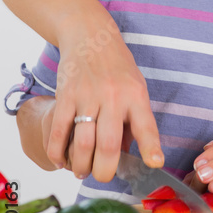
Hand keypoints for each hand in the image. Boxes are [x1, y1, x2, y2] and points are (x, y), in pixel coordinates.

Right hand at [45, 18, 162, 181]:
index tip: (154, 164)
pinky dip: (58, 151)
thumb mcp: (136, 87)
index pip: (146, 126)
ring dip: (81, 165)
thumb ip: (134, 119)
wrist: (90, 36)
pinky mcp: (66, 96)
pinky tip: (61, 160)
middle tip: (103, 176)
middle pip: (109, 144)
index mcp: (136, 96)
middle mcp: (113, 97)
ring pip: (83, 143)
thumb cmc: (117, 67)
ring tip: (82, 171)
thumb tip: (130, 154)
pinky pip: (59, 131)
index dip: (150, 147)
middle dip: (105, 171)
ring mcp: (88, 96)